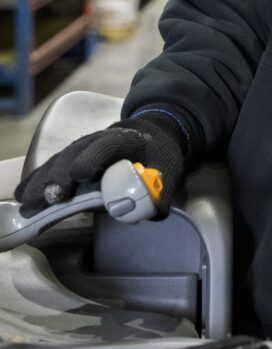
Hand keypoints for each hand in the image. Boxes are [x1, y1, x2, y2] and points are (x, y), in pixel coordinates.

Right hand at [14, 114, 187, 218]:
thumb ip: (160, 193)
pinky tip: (25, 194)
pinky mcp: (73, 156)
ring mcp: (84, 145)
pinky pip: (53, 166)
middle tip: (51, 195)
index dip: (93, 157)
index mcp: (128, 139)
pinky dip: (39, 179)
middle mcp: (101, 138)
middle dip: (62, 172)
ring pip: (61, 159)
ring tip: (30, 199)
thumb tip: (147, 212)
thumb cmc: (159, 157)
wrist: (152, 135)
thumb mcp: (170, 173)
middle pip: (76, 151)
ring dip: (44, 179)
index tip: (80, 174)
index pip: (108, 144)